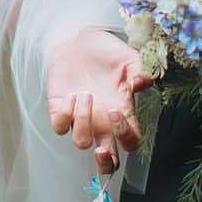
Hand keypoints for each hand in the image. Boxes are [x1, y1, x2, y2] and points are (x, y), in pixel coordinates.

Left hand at [46, 27, 153, 174]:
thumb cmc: (106, 52)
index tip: (118, 113)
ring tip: (87, 94)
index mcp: (122, 112)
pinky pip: (60, 127)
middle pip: (107, 162)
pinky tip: (71, 94)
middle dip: (105, 163)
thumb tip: (141, 84)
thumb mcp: (129, 59)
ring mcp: (81, 118)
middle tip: (101, 149)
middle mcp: (102, 121)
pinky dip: (65, 114)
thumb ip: (141, 72)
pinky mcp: (60, 109)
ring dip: (84, 122)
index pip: (130, 142)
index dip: (126, 137)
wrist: (78, 38)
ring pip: (81, 143)